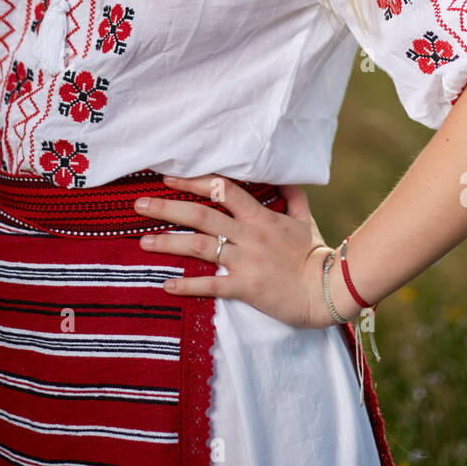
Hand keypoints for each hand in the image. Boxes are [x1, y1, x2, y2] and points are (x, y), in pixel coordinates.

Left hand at [134, 174, 336, 327]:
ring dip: (168, 242)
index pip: (222, 189)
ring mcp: (246, 261)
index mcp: (260, 216)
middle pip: (201, 214)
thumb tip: (283, 175)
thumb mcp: (304, 219)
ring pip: (199, 246)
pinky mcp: (246, 288)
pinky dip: (187, 285)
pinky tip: (166, 284)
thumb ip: (292, 195)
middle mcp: (248, 235)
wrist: (328, 290)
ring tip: (142, 241)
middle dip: (167, 207)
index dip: (193, 181)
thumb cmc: (315, 254)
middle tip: (138, 204)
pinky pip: (211, 286)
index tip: (168, 178)